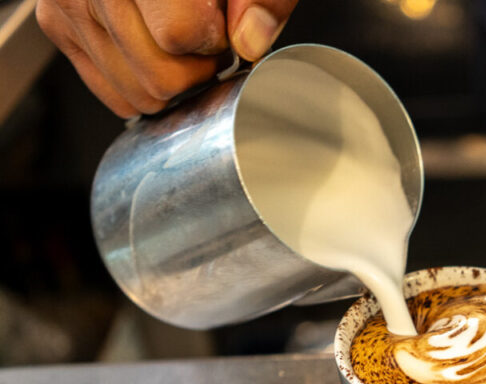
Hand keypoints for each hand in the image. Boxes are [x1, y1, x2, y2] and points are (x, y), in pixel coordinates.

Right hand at [36, 0, 299, 116]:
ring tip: (180, 39)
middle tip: (205, 41)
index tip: (221, 29)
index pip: (177, 35)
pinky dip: (143, 84)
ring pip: (135, 94)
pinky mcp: (56, 23)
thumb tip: (250, 41)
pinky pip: (111, 92)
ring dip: (170, 79)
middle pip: (158, 78)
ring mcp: (67, 4)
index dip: (213, 42)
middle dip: (194, 69)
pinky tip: (155, 49)